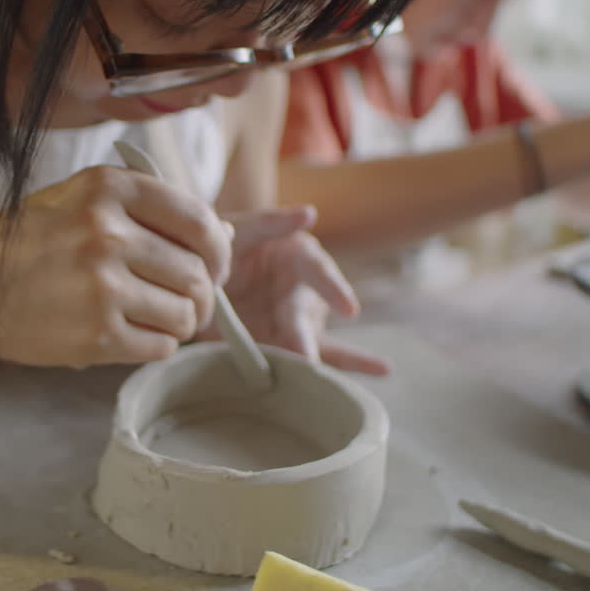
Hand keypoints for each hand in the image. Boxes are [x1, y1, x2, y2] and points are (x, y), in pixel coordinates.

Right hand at [0, 165, 230, 367]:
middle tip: (189, 302)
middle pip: (198, 272)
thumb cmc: (30, 244)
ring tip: (159, 319)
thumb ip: (149, 211)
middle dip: (204, 293)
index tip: (216, 265)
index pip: (199, 220)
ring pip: (186, 313)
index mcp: (108, 189)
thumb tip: (223, 235)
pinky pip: (162, 346)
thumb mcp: (81, 201)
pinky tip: (134, 335)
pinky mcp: (97, 334)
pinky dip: (158, 345)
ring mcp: (103, 287)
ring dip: (183, 322)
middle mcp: (107, 233)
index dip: (219, 249)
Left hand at [201, 205, 389, 375]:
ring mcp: (298, 321)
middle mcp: (305, 291)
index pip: (318, 272)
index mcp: (298, 258)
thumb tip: (309, 213)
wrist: (205, 272)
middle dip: (304, 337)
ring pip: (313, 344)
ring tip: (315, 377)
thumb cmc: (228, 243)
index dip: (332, 289)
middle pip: (307, 317)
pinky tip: (384, 368)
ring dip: (313, 361)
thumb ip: (270, 222)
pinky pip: (317, 358)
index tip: (349, 308)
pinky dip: (349, 366)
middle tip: (304, 357)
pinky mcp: (288, 345)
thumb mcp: (241, 228)